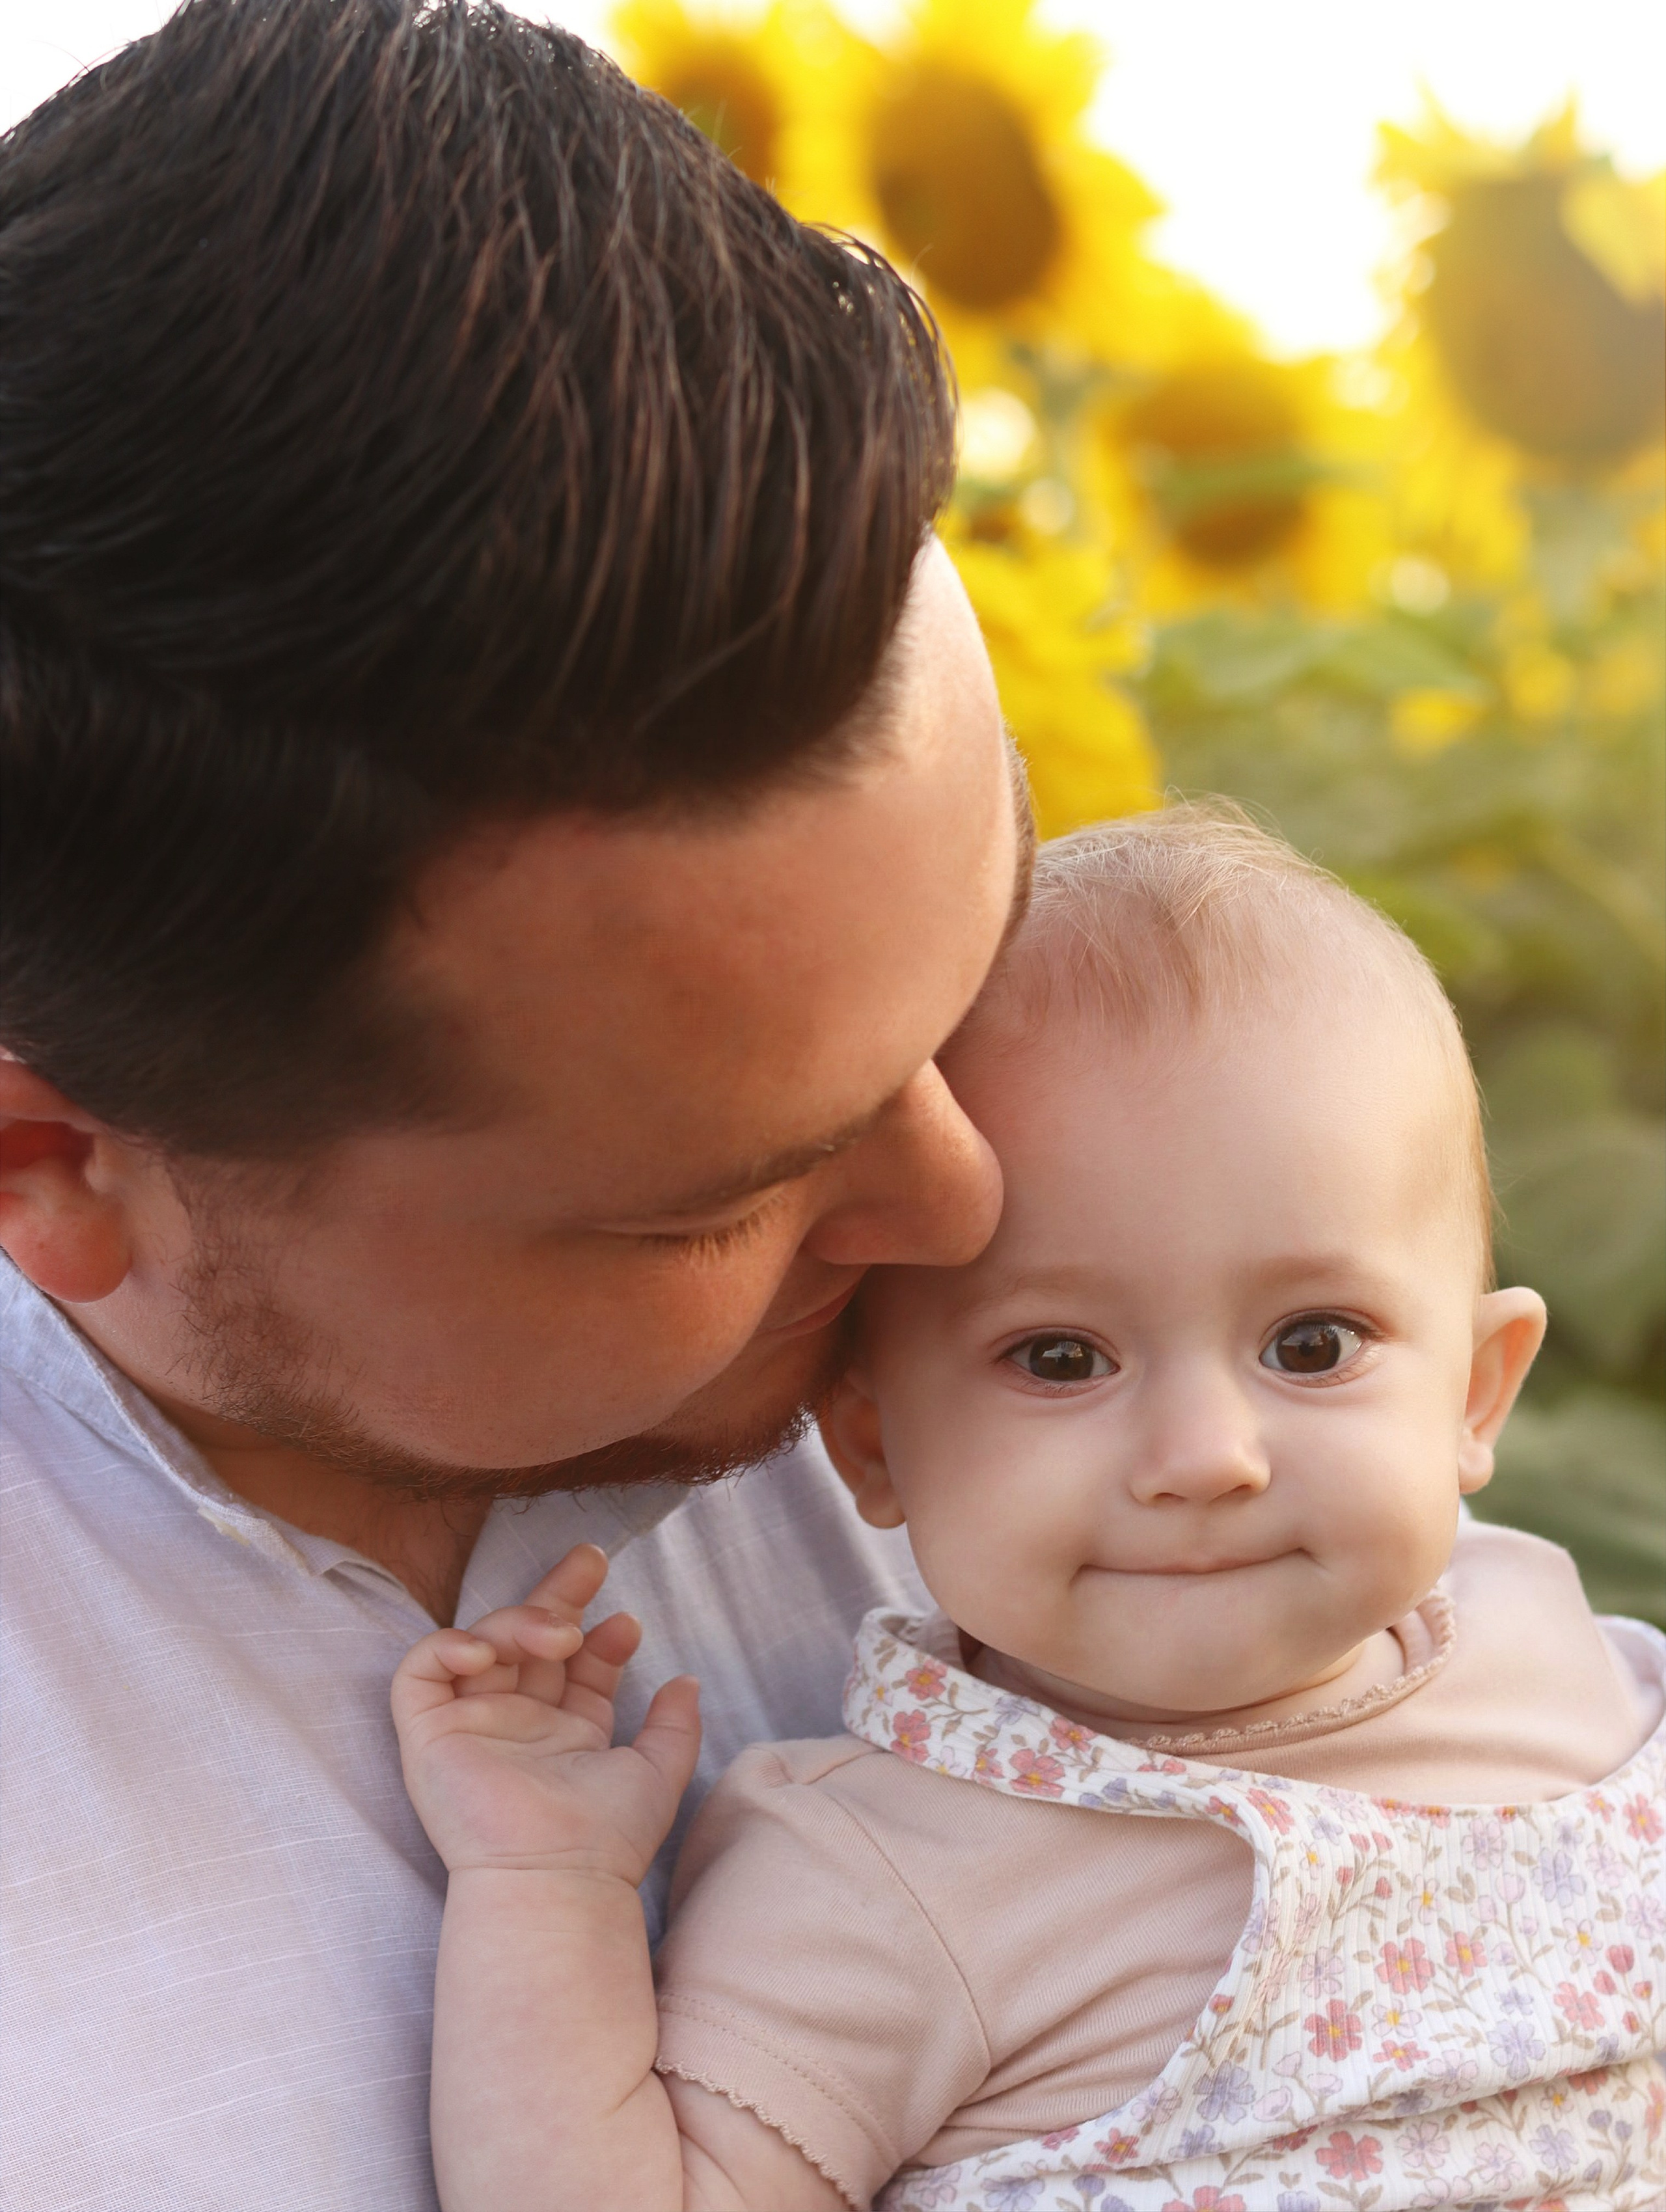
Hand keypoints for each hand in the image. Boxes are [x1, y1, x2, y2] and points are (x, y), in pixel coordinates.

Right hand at [391, 1544, 700, 1886]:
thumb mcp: (658, 1774)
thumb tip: (686, 1681)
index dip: (601, 1639)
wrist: (558, 1875)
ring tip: (561, 1634)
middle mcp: (517, 1726)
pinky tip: (488, 1650)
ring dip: (521, 1620)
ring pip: (483, 1642)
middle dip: (559, 1595)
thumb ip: (674, 1727)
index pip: (576, 1669)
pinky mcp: (428, 1734)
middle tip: (592, 1559)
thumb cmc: (606, 1840)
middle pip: (529, 1641)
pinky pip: (421, 1672)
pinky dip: (448, 1645)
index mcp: (565, 1737)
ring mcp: (471, 1726)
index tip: (628, 1626)